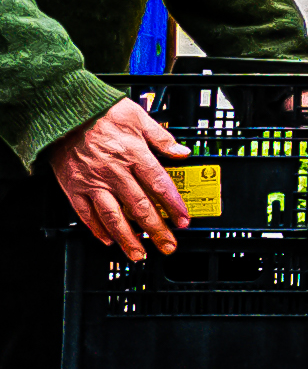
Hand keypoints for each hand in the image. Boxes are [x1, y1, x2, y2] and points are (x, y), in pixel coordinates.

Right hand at [48, 96, 189, 261]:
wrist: (64, 116)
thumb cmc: (102, 114)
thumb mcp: (138, 117)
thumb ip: (162, 137)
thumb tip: (183, 152)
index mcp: (134, 155)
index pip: (160, 185)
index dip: (173, 205)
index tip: (183, 221)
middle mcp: (115, 172)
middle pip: (140, 207)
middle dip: (156, 230)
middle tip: (168, 246)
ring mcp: (93, 183)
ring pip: (113, 216)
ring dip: (128, 238)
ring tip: (139, 254)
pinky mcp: (74, 189)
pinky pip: (86, 214)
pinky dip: (97, 230)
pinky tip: (108, 240)